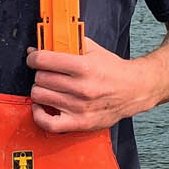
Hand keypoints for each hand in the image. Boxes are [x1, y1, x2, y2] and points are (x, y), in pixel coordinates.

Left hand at [26, 36, 156, 132]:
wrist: (134, 90)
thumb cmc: (112, 70)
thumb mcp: (92, 49)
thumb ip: (66, 45)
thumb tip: (37, 48)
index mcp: (84, 67)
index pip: (43, 61)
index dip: (34, 58)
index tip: (35, 58)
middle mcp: (82, 88)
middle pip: (40, 78)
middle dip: (40, 73)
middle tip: (46, 72)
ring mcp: (80, 108)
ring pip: (40, 96)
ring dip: (40, 90)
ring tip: (48, 87)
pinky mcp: (80, 123)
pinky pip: (48, 123)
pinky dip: (38, 114)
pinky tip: (42, 105)